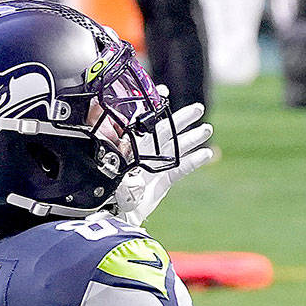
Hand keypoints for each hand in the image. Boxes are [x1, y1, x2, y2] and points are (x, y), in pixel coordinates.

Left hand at [113, 101, 214, 225]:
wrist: (112, 214)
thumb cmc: (106, 186)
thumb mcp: (105, 155)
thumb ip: (107, 133)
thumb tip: (99, 106)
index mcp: (128, 143)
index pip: (142, 120)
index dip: (153, 105)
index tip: (163, 91)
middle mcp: (143, 152)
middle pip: (165, 131)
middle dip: (182, 119)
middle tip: (198, 109)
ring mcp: (154, 166)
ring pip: (176, 148)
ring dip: (192, 138)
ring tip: (207, 129)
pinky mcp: (162, 182)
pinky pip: (180, 168)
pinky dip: (193, 161)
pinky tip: (206, 154)